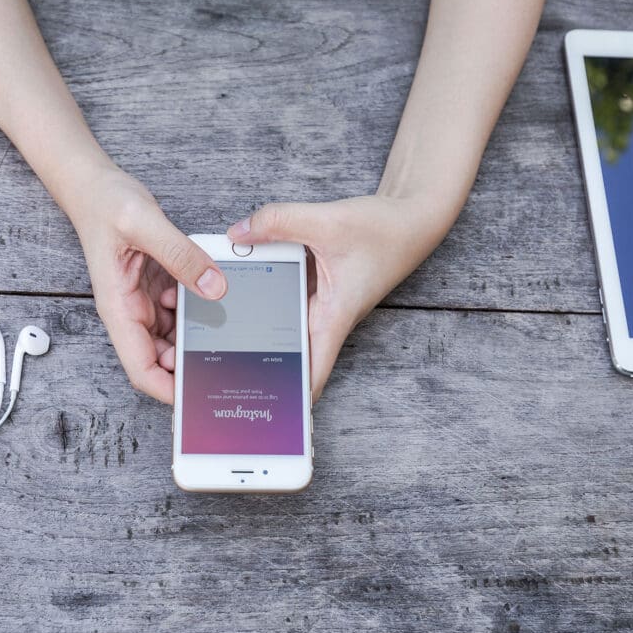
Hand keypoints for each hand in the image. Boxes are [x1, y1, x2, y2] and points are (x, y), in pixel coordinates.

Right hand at [75, 167, 226, 403]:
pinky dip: (200, 311)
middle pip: (162, 359)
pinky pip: (182, 311)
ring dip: (198, 336)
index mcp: (119, 308)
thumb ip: (181, 255)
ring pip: (175, 337)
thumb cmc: (106, 204)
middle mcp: (131, 312)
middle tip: (228, 365)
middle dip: (191, 366)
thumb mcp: (144, 223)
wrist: (95, 186)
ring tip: (228, 332)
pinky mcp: (157, 288)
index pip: (141, 367)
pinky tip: (216, 298)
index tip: (196, 398)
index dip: (168, 388)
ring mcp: (145, 302)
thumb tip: (215, 287)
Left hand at [227, 195, 447, 401]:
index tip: (266, 416)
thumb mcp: (328, 221)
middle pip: (292, 352)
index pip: (312, 372)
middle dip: (263, 366)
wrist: (411, 216)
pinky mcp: (319, 283)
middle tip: (226, 376)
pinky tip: (243, 278)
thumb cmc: (385, 229)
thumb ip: (279, 223)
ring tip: (221, 332)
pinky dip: (269, 288)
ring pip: (286, 319)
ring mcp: (322, 301)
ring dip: (261, 324)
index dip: (291, 397)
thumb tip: (237, 233)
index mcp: (333, 317)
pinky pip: (289, 290)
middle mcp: (327, 315)